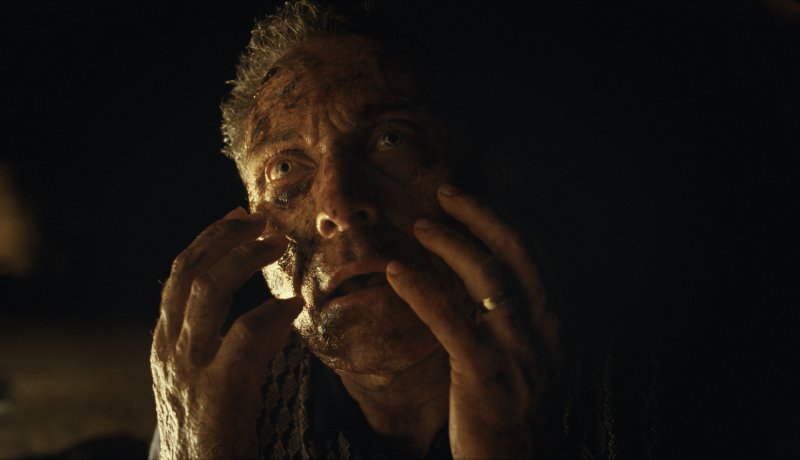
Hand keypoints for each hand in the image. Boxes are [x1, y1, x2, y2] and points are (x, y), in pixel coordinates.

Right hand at [150, 207, 301, 458]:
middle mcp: (170, 349)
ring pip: (208, 290)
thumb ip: (218, 342)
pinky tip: (294, 304)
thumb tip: (269, 309)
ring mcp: (190, 367)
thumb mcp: (201, 379)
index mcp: (165, 343)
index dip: (208, 240)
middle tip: (262, 219)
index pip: (178, 276)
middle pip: (189, 272)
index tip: (236, 217)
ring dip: (245, 259)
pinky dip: (272, 313)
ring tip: (278, 244)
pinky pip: (245, 335)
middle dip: (225, 238)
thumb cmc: (207, 429)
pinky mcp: (218, 389)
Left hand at [386, 184, 560, 458]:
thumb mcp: (522, 347)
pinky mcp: (484, 372)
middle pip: (515, 250)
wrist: (508, 455)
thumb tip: (482, 265)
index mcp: (553, 318)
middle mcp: (543, 327)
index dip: (501, 217)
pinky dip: (421, 288)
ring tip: (419, 225)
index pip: (533, 252)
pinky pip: (450, 320)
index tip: (466, 199)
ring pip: (488, 275)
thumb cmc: (507, 399)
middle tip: (444, 193)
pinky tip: (395, 271)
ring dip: (451, 242)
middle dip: (480, 214)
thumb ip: (510, 308)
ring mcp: (516, 349)